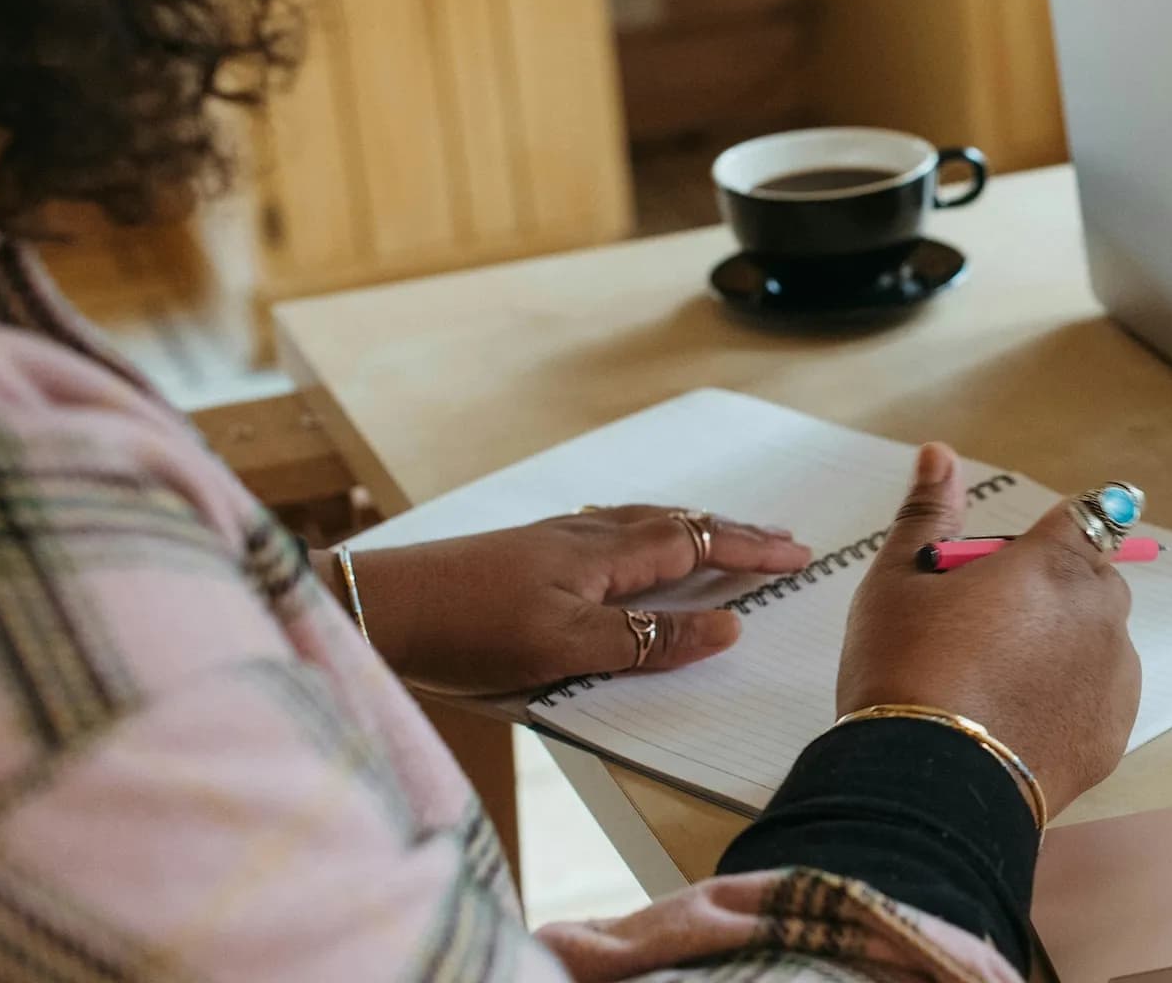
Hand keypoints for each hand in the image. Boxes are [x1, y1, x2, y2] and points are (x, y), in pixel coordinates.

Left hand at [326, 508, 813, 694]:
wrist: (373, 607)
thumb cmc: (463, 630)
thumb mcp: (564, 648)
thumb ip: (646, 640)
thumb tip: (725, 628)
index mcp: (603, 555)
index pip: (697, 545)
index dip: (750, 551)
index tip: (798, 554)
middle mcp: (584, 535)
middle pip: (678, 523)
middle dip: (734, 533)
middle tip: (782, 541)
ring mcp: (553, 539)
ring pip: (644, 522)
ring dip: (694, 528)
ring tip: (724, 537)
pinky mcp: (525, 551)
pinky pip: (611, 528)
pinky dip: (649, 531)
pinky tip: (633, 543)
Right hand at [836, 444, 1141, 817]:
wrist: (926, 784)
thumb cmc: (905, 669)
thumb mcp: (899, 581)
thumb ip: (928, 512)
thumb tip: (940, 454)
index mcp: (1052, 562)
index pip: (1087, 515)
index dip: (1054, 533)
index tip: (1022, 562)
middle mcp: (1099, 611)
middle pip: (1092, 580)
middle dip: (1052, 592)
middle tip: (986, 628)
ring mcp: (1114, 675)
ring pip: (1099, 641)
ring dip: (1065, 646)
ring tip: (997, 682)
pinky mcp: (1114, 732)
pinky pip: (1100, 697)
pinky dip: (1071, 699)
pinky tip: (1018, 719)